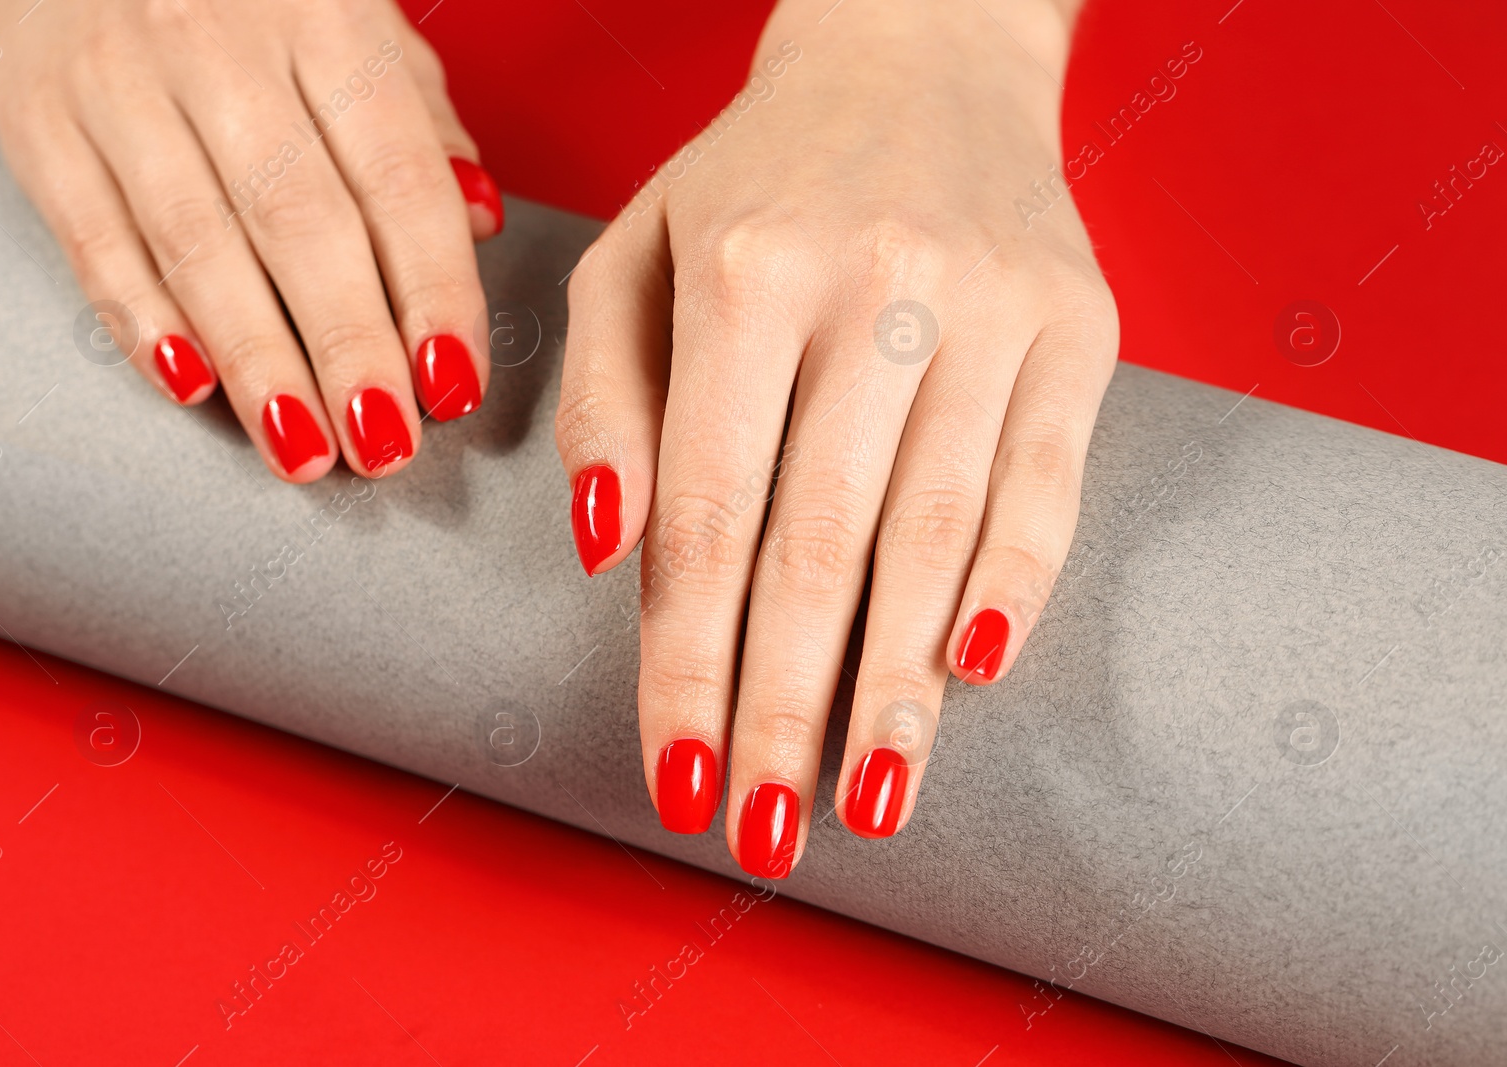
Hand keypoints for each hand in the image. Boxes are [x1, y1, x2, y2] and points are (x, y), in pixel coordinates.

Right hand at [0, 0, 500, 480]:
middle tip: (383, 442)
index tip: (453, 382)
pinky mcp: (40, 122)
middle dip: (351, 347)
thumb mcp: (356, 24)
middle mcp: (222, 47)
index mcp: (327, 19)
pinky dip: (145, 322)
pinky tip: (193, 386)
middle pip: (301, 223)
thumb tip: (480, 222)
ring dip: (259, 362)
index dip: (432, 291)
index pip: (397, 178)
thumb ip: (420, 124)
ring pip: (199, 246)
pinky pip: (96, 241)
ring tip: (303, 449)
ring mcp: (123, 84)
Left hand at [556, 0, 1115, 875]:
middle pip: (820, 545)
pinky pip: (1047, 484)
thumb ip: (604, 401)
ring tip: (870, 800)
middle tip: (767, 831)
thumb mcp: (636, 257)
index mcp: (742, 271)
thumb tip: (608, 555)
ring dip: (900, 686)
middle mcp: (873, 288)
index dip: (687, 661)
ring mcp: (992, 305)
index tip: (680, 775)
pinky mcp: (1079, 323)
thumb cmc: (755, 178)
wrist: (922, 51)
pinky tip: (971, 678)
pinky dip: (1013, 588)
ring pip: (938, 534)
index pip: (707, 513)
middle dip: (786, 706)